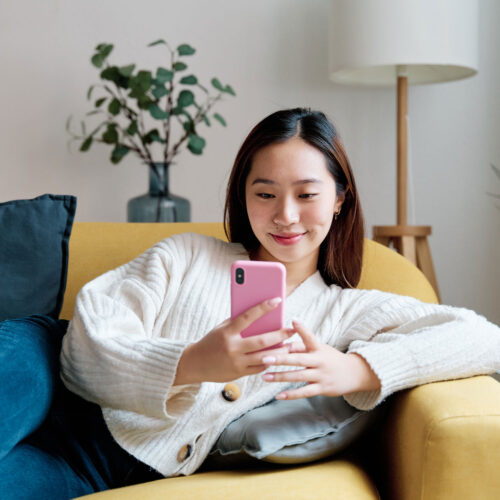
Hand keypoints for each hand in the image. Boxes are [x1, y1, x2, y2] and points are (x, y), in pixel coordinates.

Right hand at [174, 298, 297, 384]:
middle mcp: (233, 348)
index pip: (248, 317)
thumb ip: (238, 323)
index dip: (264, 308)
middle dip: (280, 335)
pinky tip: (278, 356)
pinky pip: (259, 368)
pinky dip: (269, 361)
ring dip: (280, 351)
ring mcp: (237, 362)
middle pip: (262, 341)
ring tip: (291, 345)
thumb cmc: (211, 341)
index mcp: (227, 332)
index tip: (278, 300)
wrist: (195, 364)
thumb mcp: (221, 328)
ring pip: (265, 357)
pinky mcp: (239, 374)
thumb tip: (260, 314)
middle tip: (292, 329)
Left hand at [260, 320, 380, 399]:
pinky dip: (291, 394)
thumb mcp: (320, 348)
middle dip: (280, 359)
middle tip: (264, 358)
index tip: (293, 320)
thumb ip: (302, 346)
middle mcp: (320, 361)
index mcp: (319, 348)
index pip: (310, 337)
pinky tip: (278, 395)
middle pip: (298, 359)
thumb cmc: (330, 358)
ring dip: (280, 377)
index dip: (302, 329)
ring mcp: (321, 375)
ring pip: (298, 376)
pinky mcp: (322, 388)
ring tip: (265, 377)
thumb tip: (283, 343)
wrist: (354, 373)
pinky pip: (304, 392)